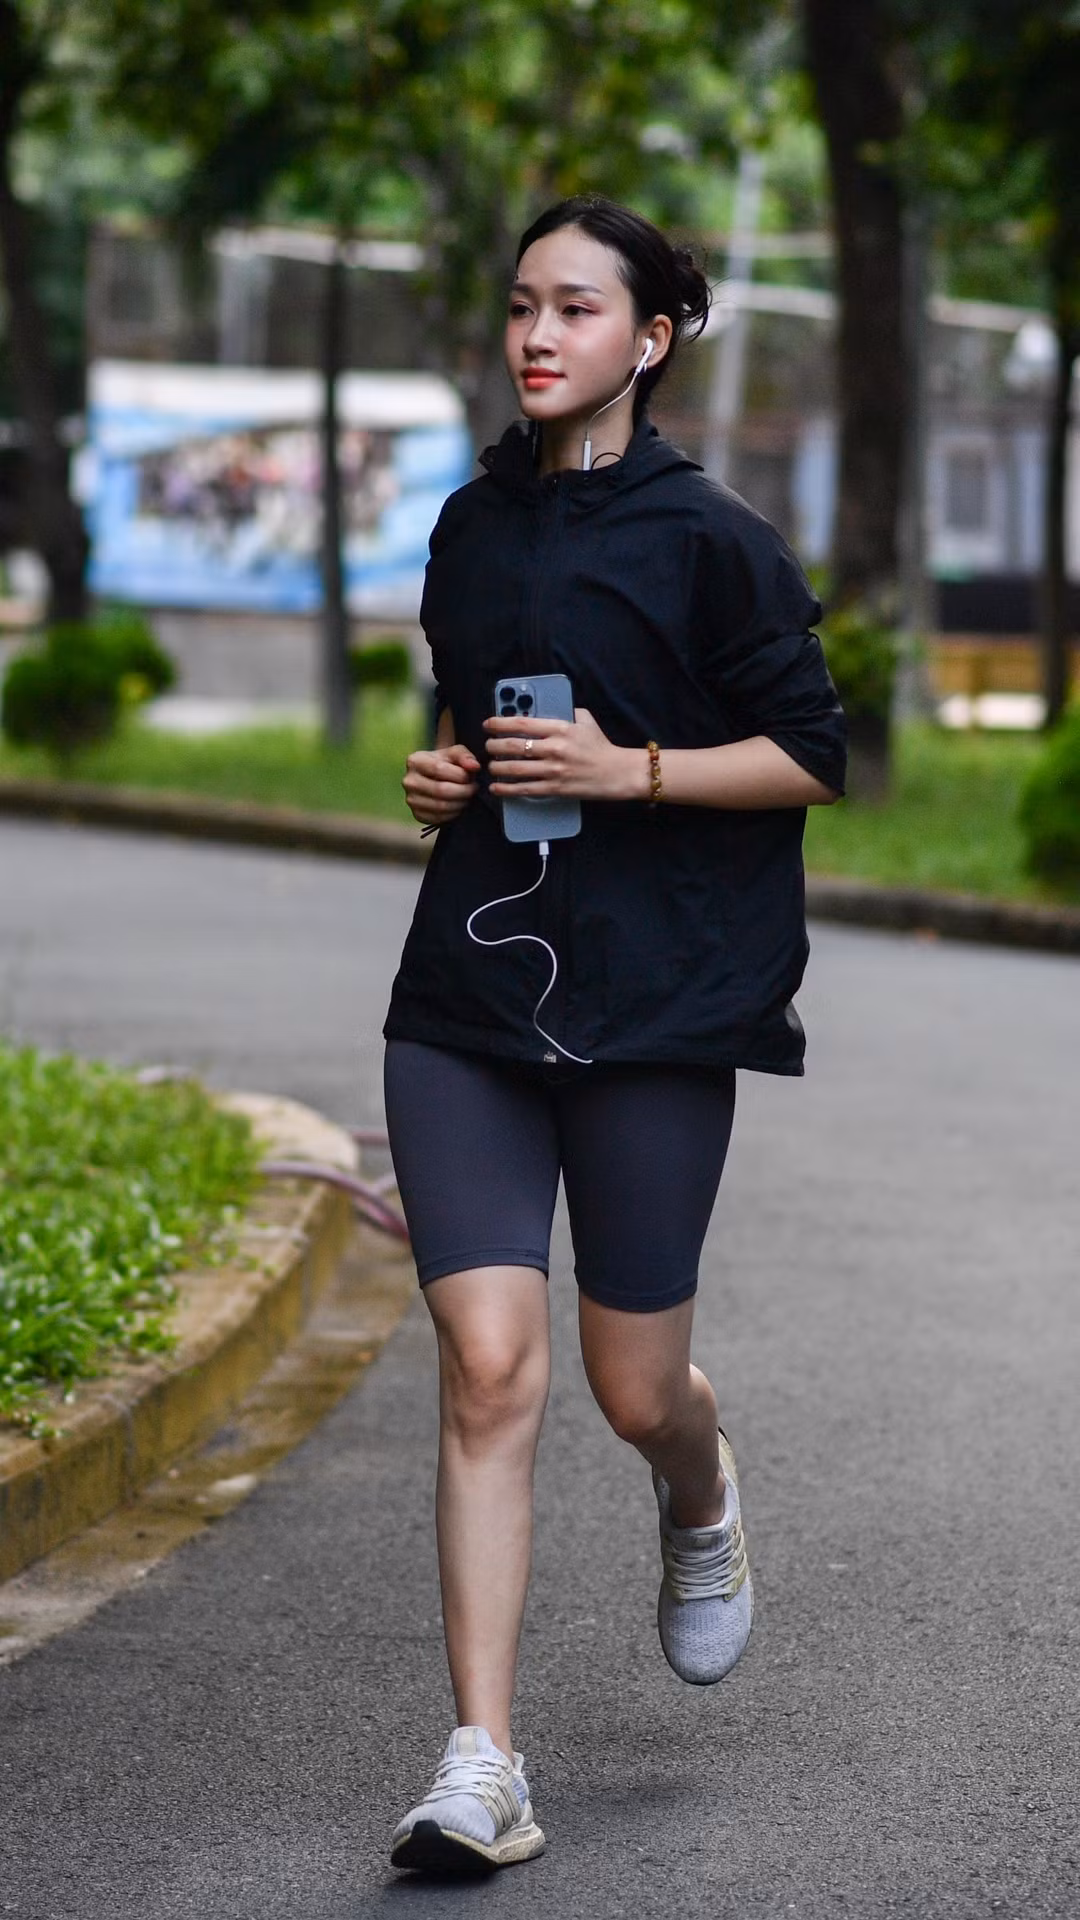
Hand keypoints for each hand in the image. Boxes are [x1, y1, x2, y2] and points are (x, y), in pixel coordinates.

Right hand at [402, 740, 480, 825]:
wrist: (434, 778)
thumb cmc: (446, 763)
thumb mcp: (455, 753)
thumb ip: (465, 756)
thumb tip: (474, 766)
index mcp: (415, 761)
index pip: (438, 769)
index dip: (460, 775)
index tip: (472, 776)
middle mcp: (409, 781)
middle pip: (440, 790)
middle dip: (463, 791)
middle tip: (474, 789)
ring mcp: (411, 800)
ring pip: (441, 806)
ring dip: (461, 803)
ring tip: (468, 797)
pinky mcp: (417, 814)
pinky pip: (439, 818)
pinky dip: (454, 814)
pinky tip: (459, 805)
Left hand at [484, 707, 645, 800]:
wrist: (618, 773)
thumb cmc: (601, 747)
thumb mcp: (585, 721)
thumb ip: (566, 712)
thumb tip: (546, 709)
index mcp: (560, 728)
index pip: (521, 723)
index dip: (499, 723)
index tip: (488, 724)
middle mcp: (554, 748)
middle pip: (512, 746)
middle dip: (494, 746)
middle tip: (488, 746)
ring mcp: (553, 770)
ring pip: (514, 769)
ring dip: (497, 768)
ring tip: (491, 766)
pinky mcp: (555, 788)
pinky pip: (524, 789)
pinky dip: (506, 790)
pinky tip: (497, 788)